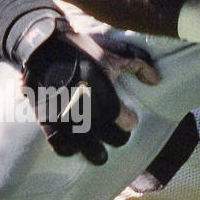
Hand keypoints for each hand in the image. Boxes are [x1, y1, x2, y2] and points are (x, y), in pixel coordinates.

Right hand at [21, 26, 158, 164]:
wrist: (43, 46)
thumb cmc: (81, 49)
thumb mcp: (113, 52)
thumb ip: (139, 65)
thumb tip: (156, 81)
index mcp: (107, 97)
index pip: (127, 122)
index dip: (130, 121)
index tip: (129, 117)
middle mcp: (89, 113)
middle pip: (113, 140)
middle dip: (117, 138)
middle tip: (115, 133)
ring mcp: (68, 119)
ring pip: (88, 149)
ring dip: (95, 152)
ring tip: (98, 151)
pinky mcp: (48, 121)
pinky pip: (60, 146)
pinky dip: (68, 150)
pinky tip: (73, 146)